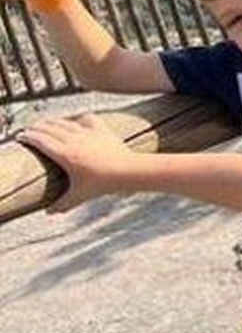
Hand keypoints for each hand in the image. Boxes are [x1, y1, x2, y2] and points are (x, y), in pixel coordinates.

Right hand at [15, 113, 139, 210]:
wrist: (128, 171)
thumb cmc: (103, 184)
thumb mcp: (80, 195)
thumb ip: (63, 204)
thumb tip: (48, 213)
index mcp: (65, 155)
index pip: (40, 141)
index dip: (28, 137)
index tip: (21, 137)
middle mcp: (74, 140)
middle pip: (49, 129)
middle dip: (37, 128)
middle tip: (29, 130)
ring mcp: (88, 133)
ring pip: (65, 122)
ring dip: (53, 122)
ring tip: (45, 124)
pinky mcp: (101, 130)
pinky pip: (87, 119)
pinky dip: (79, 119)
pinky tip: (77, 121)